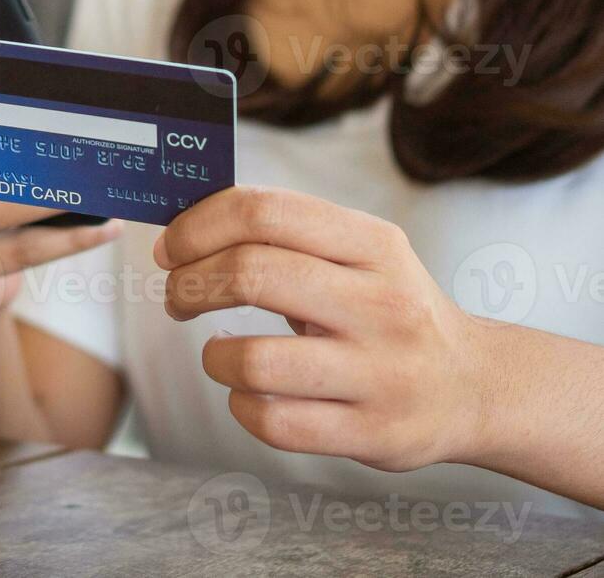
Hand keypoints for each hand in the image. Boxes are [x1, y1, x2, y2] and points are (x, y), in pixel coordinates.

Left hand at [153, 187, 492, 472]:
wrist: (475, 386)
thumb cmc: (389, 310)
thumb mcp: (361, 254)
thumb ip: (287, 234)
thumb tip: (185, 227)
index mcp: (373, 244)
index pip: (263, 212)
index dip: (198, 226)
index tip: (170, 248)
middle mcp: (382, 304)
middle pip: (250, 274)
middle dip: (189, 285)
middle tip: (177, 298)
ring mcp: (380, 373)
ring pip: (254, 360)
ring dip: (212, 355)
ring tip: (217, 353)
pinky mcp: (373, 433)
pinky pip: (273, 422)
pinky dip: (241, 406)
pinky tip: (248, 394)